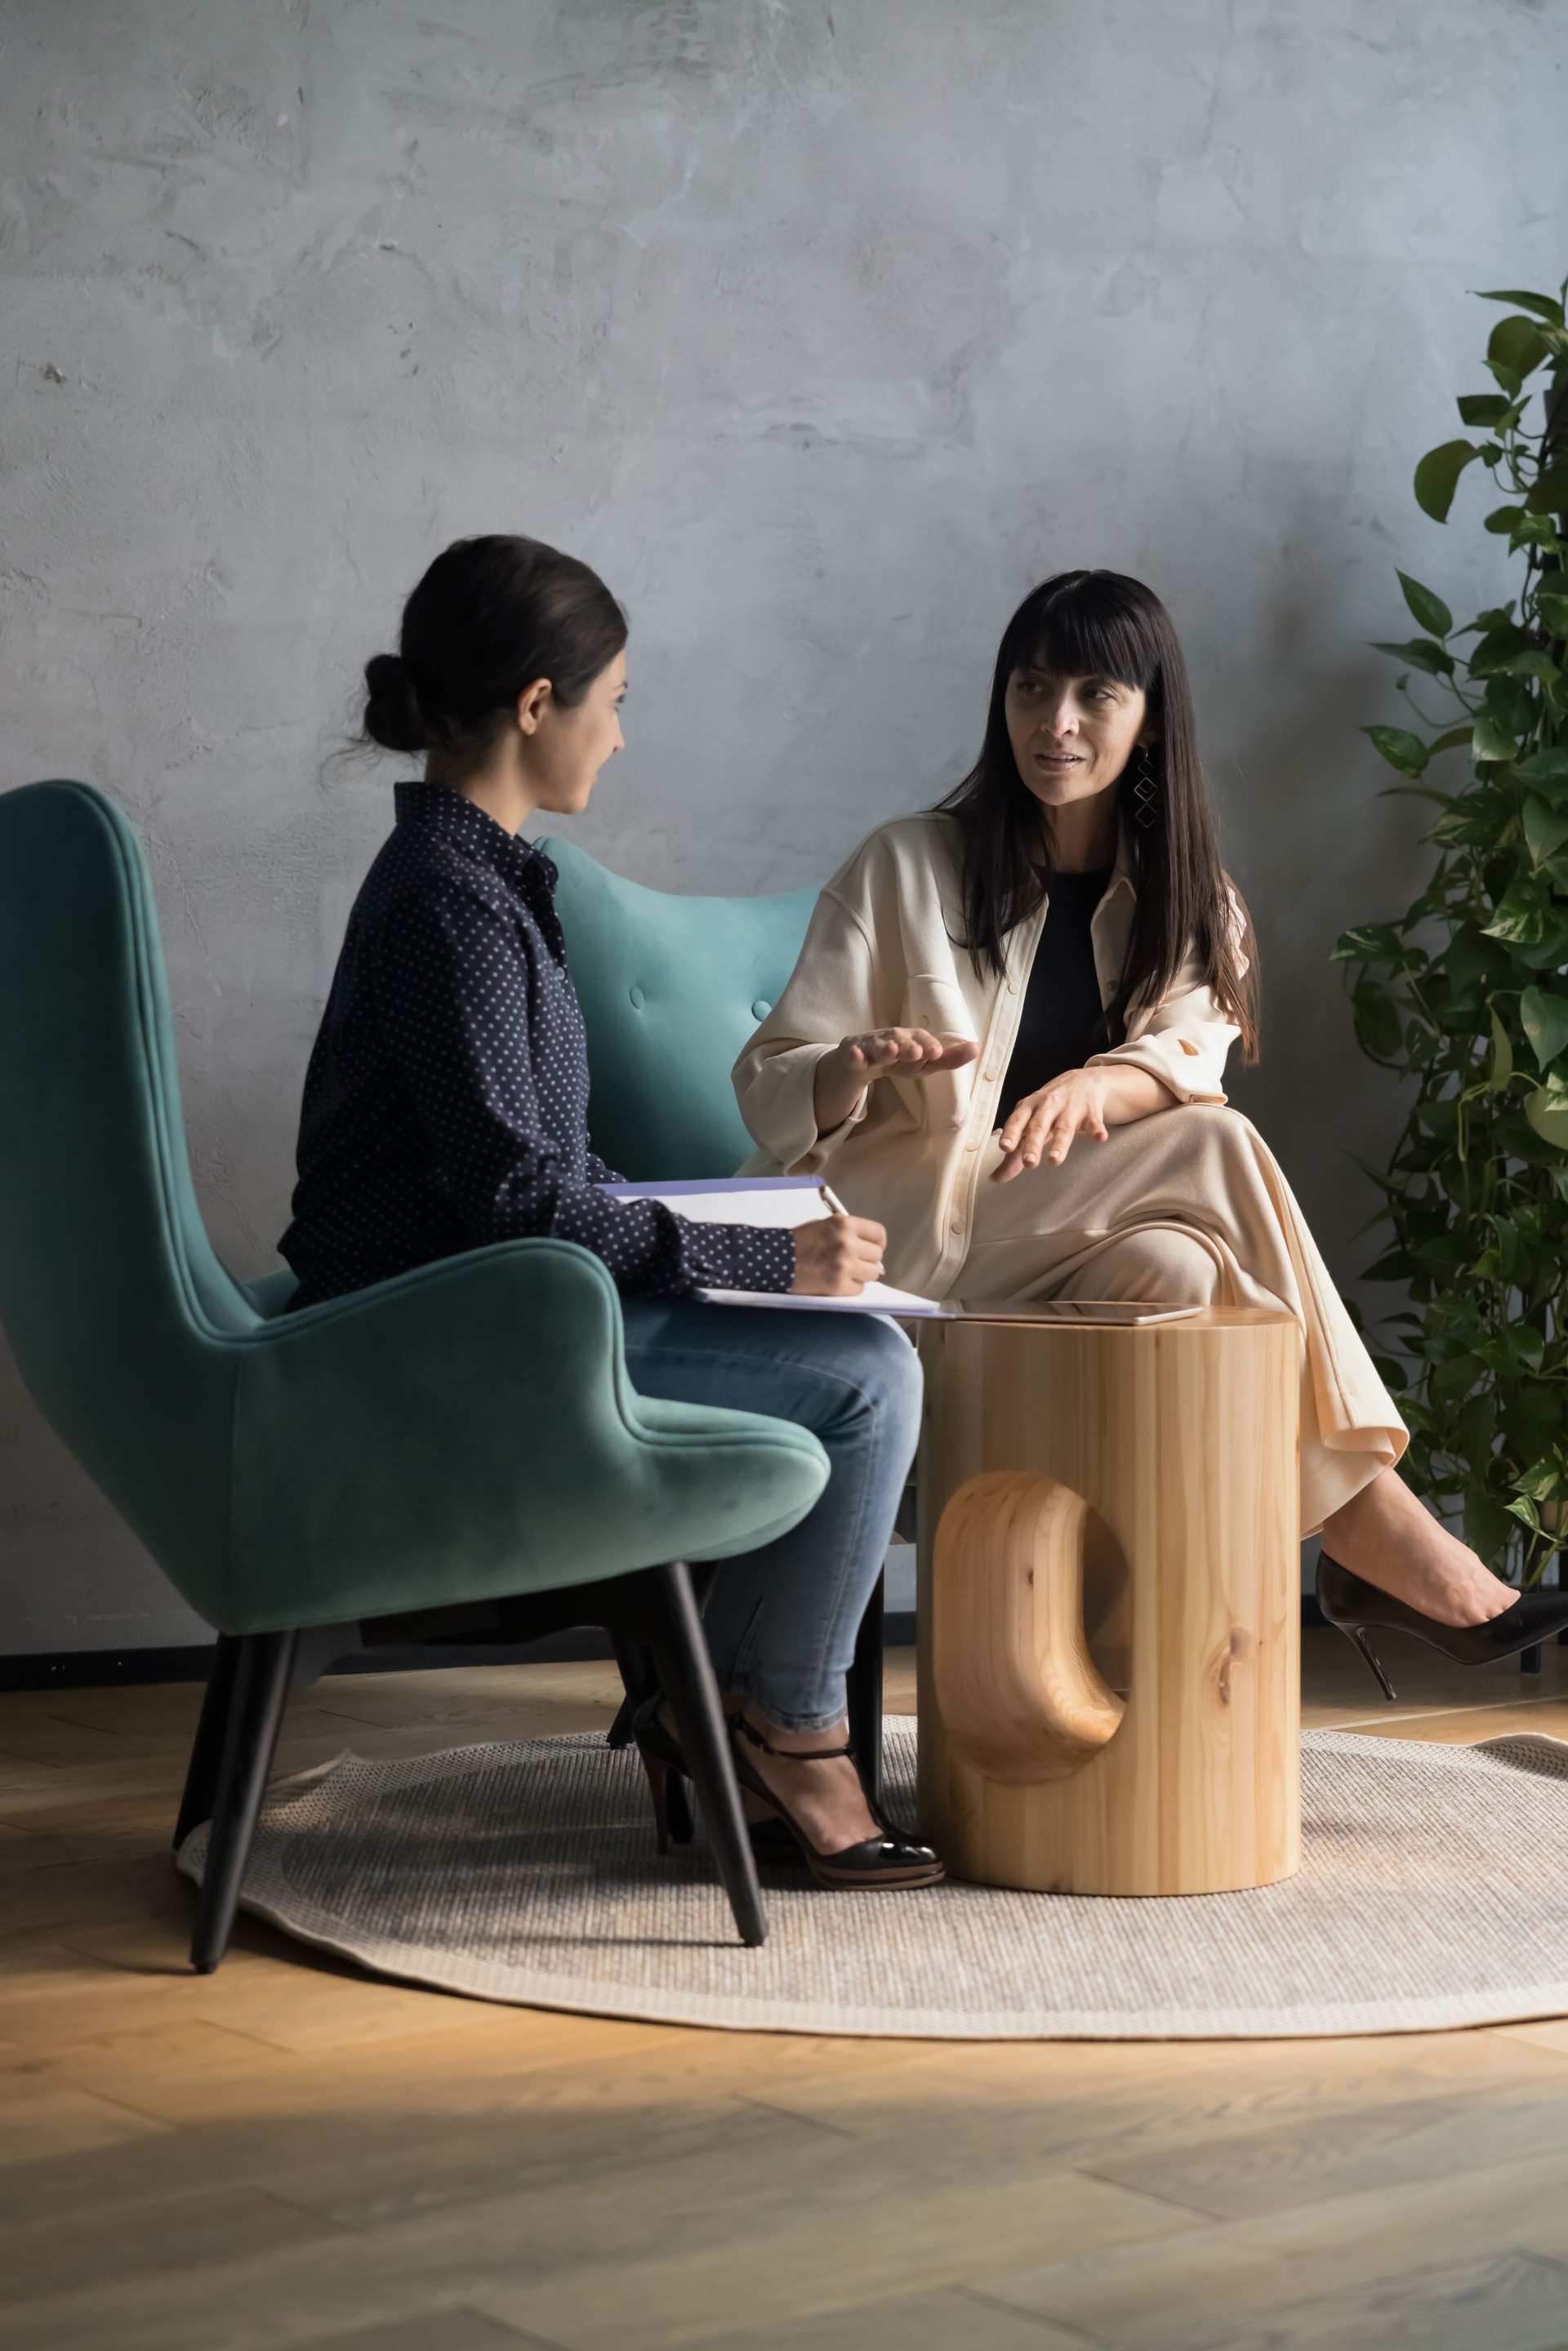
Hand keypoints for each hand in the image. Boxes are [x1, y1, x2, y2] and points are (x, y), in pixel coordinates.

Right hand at [790, 1212, 887, 1295]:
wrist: (774, 1260)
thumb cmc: (798, 1242)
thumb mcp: (823, 1225)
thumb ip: (847, 1233)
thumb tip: (870, 1248)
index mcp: (844, 1224)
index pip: (878, 1234)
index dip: (878, 1244)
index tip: (871, 1250)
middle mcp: (848, 1243)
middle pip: (877, 1256)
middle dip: (866, 1261)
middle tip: (852, 1263)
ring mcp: (844, 1265)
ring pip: (872, 1274)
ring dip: (861, 1275)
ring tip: (844, 1273)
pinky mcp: (839, 1285)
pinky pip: (859, 1289)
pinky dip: (850, 1288)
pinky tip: (835, 1282)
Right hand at [813, 1028, 978, 1135]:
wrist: (860, 1061)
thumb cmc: (898, 1059)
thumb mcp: (924, 1063)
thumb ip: (949, 1059)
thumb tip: (977, 1048)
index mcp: (910, 1038)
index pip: (920, 1038)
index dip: (928, 1044)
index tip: (936, 1053)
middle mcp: (891, 1037)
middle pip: (900, 1040)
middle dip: (908, 1045)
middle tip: (917, 1053)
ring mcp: (871, 1045)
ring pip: (877, 1046)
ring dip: (884, 1048)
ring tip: (892, 1051)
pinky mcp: (853, 1053)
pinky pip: (853, 1055)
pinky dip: (854, 1055)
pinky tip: (857, 1057)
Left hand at [991, 1068, 1113, 1182]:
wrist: (1083, 1081)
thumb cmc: (1049, 1107)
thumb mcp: (1029, 1124)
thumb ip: (1014, 1154)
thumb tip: (995, 1178)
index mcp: (1029, 1107)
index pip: (1017, 1120)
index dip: (1011, 1133)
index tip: (1005, 1147)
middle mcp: (1048, 1105)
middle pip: (1039, 1125)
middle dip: (1033, 1143)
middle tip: (1029, 1163)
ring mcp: (1070, 1108)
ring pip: (1064, 1127)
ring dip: (1060, 1144)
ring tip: (1055, 1160)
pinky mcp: (1091, 1112)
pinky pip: (1094, 1122)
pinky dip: (1097, 1129)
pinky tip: (1099, 1138)